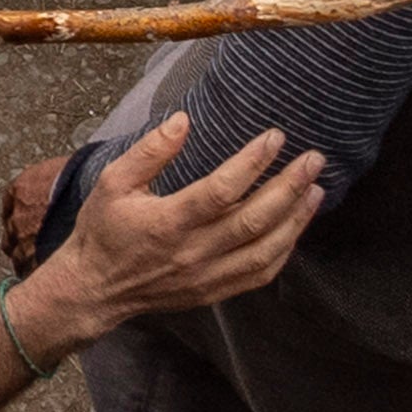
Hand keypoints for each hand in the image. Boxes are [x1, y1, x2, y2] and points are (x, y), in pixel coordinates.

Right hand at [43, 114, 331, 329]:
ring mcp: (207, 276)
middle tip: (314, 160)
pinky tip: (295, 227)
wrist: (95, 289)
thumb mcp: (112, 182)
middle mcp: (193, 252)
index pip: (222, 190)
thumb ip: (149, 152)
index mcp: (167, 222)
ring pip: (265, 250)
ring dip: (296, 219)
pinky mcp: (214, 291)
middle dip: (290, 187)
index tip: (276, 137)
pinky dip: (284, 251)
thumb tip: (183, 120)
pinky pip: (259, 274)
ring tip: (317, 190)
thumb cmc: (103, 230)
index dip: (253, 162)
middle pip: (254, 219)